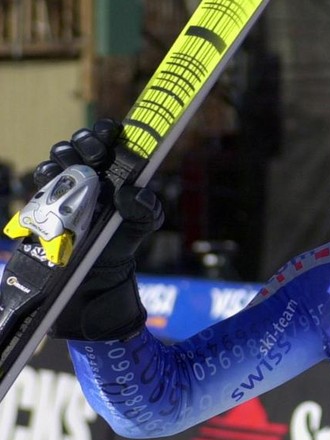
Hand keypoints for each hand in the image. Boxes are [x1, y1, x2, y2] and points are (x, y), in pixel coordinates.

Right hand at [38, 119, 163, 339]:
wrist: (94, 277)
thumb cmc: (120, 244)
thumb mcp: (142, 227)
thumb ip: (147, 210)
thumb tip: (135, 193)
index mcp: (115, 173)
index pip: (110, 142)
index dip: (108, 132)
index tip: (111, 131)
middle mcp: (90, 175)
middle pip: (81, 144)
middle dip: (86, 142)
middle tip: (94, 153)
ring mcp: (66, 187)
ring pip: (60, 157)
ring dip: (65, 156)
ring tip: (72, 165)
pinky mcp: (46, 201)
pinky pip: (41, 181)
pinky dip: (46, 175)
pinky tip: (53, 178)